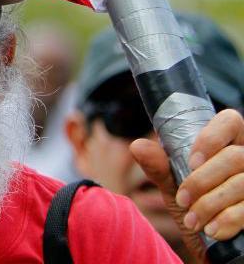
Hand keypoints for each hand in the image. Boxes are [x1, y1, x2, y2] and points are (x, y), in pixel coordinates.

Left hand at [131, 109, 243, 261]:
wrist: (211, 250)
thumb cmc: (195, 210)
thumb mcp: (174, 187)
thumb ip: (159, 167)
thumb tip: (137, 145)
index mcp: (228, 145)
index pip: (230, 121)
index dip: (211, 138)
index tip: (191, 161)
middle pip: (234, 156)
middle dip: (201, 180)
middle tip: (182, 199)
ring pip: (242, 183)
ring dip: (209, 204)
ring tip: (192, 220)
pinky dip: (226, 220)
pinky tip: (211, 230)